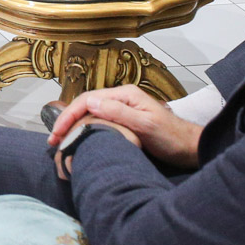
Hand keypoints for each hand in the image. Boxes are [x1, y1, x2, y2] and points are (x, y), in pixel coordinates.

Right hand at [48, 85, 200, 169]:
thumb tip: (90, 101)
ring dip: (74, 128)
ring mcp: (122, 111)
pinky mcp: (124, 124)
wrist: (191, 149)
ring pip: (90, 116)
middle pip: (85, 106)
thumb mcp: (146, 125)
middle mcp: (121, 99)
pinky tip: (79, 142)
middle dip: (67, 122)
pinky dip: (85, 132)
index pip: (88, 99)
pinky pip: (99, 124)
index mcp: (125, 95)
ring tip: (61, 143)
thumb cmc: (173, 137)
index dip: (69, 115)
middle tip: (53, 141)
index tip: (58, 133)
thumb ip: (119, 112)